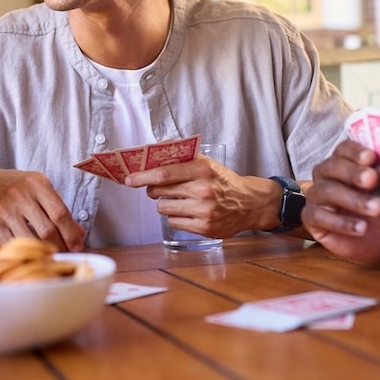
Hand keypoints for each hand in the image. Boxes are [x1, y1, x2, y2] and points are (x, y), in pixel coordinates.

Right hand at [0, 169, 84, 251]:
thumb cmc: (20, 189)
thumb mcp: (40, 190)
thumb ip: (59, 209)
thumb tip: (79, 233)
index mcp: (37, 183)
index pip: (60, 213)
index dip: (71, 233)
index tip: (78, 246)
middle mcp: (21, 195)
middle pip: (47, 229)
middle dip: (61, 246)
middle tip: (68, 254)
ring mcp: (5, 210)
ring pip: (31, 239)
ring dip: (44, 252)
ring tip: (53, 256)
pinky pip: (14, 244)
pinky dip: (26, 252)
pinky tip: (34, 255)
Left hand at [125, 154, 275, 238]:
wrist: (249, 203)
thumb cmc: (224, 181)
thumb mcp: (207, 164)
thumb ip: (183, 159)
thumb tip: (153, 152)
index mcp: (202, 169)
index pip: (164, 173)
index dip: (143, 176)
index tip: (130, 178)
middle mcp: (203, 190)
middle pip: (159, 191)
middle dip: (152, 189)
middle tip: (158, 188)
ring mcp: (203, 210)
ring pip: (163, 208)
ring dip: (165, 204)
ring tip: (180, 200)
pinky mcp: (204, 227)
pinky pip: (173, 222)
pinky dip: (176, 217)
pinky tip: (189, 212)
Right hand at [303, 140, 379, 260]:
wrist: (374, 240)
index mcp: (343, 161)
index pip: (343, 148)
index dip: (356, 151)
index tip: (373, 157)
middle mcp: (326, 175)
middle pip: (332, 166)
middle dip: (353, 173)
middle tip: (373, 180)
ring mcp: (316, 195)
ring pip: (327, 191)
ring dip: (353, 199)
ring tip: (377, 209)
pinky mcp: (311, 218)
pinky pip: (320, 216)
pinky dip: (342, 223)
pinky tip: (362, 228)